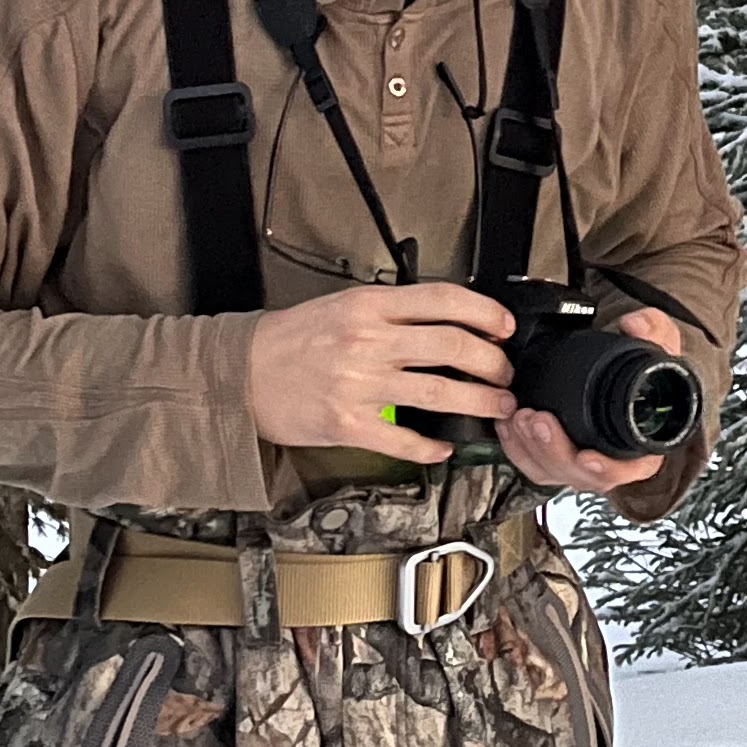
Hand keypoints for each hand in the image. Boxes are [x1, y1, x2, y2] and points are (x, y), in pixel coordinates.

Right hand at [245, 281, 518, 459]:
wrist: (241, 375)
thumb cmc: (291, 340)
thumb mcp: (342, 306)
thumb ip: (391, 311)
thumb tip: (446, 320)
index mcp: (368, 307)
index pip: (442, 300)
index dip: (485, 313)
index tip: (504, 327)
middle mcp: (368, 342)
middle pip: (452, 346)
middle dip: (492, 362)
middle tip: (505, 373)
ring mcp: (360, 385)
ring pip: (439, 391)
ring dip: (479, 402)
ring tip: (497, 406)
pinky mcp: (349, 424)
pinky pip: (404, 438)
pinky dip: (433, 445)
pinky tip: (446, 445)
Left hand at [497, 305, 688, 496]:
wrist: (626, 376)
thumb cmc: (647, 371)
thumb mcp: (661, 345)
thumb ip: (654, 329)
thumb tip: (634, 325)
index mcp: (643, 447)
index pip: (628, 469)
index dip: (608, 468)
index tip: (587, 457)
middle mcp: (612, 461)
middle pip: (582, 475)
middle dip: (555, 451)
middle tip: (538, 420)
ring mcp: (581, 463)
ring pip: (552, 471)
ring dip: (531, 448)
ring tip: (518, 417)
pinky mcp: (556, 458)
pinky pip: (532, 463)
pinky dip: (516, 447)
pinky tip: (507, 424)